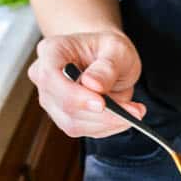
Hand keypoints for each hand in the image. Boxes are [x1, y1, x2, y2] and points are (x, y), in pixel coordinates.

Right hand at [28, 30, 144, 137]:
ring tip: (135, 111)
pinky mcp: (65, 118)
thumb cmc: (109, 50)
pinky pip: (85, 131)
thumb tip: (93, 85)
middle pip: (65, 106)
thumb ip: (106, 67)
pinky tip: (124, 116)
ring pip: (75, 124)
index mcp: (51, 52)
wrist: (108, 59)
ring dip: (109, 122)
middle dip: (103, 114)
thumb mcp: (116, 49)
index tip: (102, 103)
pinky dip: (108, 127)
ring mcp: (52, 101)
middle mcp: (45, 78)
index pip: (51, 77)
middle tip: (135, 111)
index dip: (74, 94)